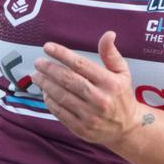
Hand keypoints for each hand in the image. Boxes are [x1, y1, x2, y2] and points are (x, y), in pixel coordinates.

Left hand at [32, 31, 140, 146]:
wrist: (127, 128)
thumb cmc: (121, 95)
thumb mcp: (122, 73)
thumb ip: (111, 54)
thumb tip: (108, 34)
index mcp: (110, 83)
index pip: (81, 64)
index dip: (62, 54)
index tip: (47, 47)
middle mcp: (100, 99)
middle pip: (68, 80)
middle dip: (49, 69)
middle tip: (38, 62)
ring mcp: (90, 116)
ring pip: (62, 96)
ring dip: (45, 84)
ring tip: (37, 76)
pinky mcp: (81, 129)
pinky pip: (60, 113)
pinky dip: (49, 101)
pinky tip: (45, 92)